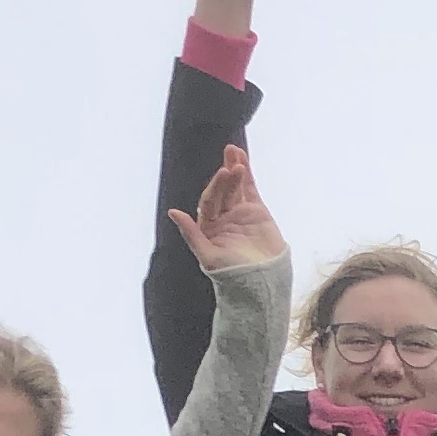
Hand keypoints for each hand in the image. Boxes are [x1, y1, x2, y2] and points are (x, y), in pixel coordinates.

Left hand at [166, 142, 285, 274]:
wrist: (263, 283)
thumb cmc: (233, 275)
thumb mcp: (208, 256)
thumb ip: (191, 233)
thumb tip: (172, 212)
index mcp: (208, 228)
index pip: (209, 201)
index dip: (216, 187)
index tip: (223, 174)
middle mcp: (222, 218)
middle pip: (222, 192)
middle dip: (226, 177)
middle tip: (231, 167)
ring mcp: (240, 214)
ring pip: (235, 187)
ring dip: (234, 169)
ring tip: (234, 151)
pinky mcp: (257, 213)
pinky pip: (250, 190)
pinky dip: (247, 174)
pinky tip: (242, 159)